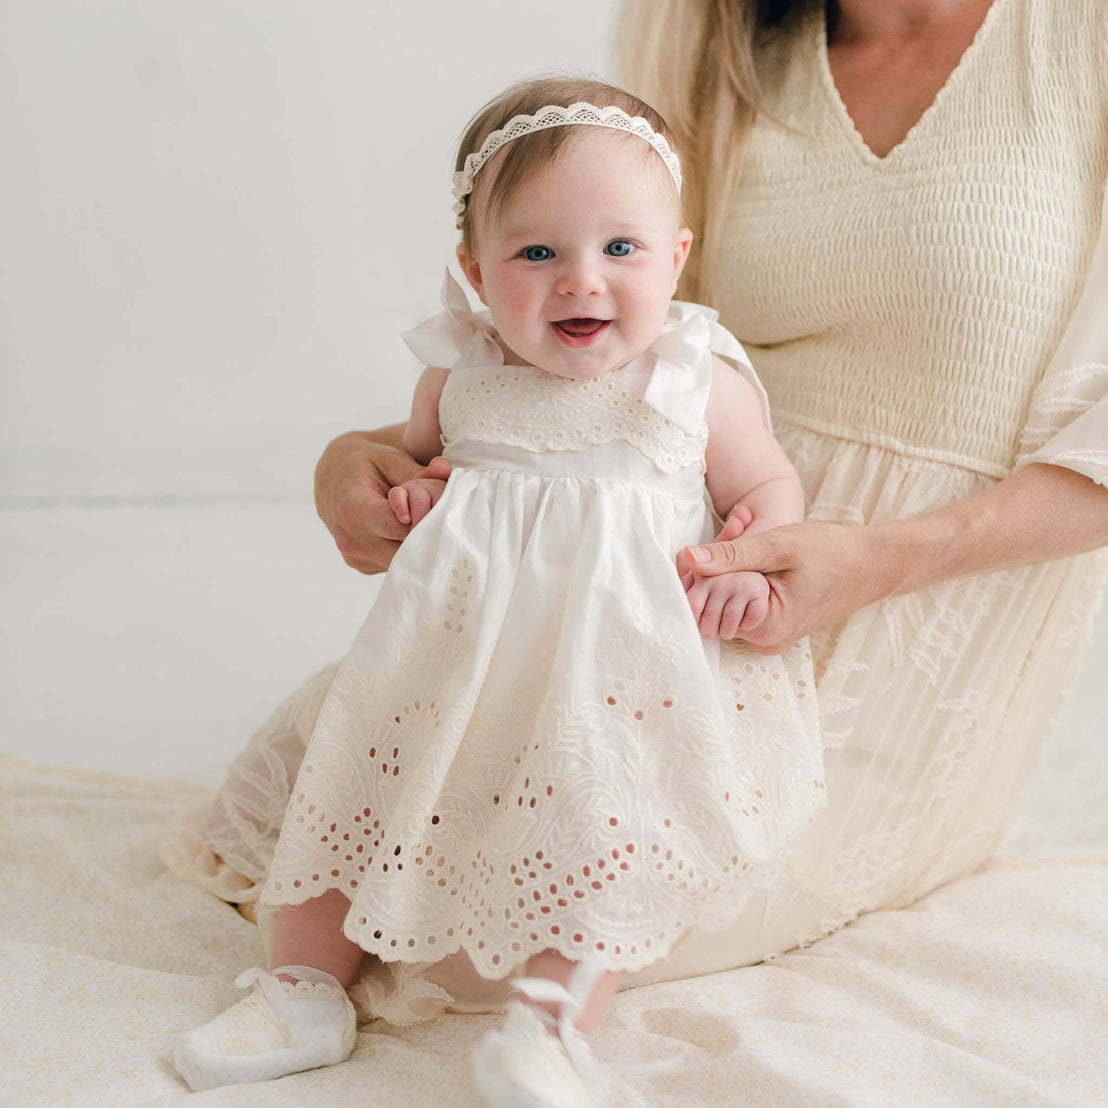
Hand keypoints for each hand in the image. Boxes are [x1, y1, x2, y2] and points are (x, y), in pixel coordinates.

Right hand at [314, 432, 451, 572]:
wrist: (333, 480)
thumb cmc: (365, 466)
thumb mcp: (390, 459)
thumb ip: (418, 470)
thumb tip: (445, 469)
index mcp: (353, 510)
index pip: (400, 528)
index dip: (424, 520)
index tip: (435, 506)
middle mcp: (350, 539)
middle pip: (405, 551)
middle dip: (426, 534)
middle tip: (436, 515)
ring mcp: (355, 557)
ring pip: (403, 562)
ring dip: (417, 545)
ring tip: (418, 521)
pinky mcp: (363, 566)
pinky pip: (395, 564)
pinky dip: (406, 550)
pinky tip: (405, 531)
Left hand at [675, 520, 897, 654]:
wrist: (872, 564)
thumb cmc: (831, 552)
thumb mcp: (778, 545)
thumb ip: (731, 555)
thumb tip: (686, 559)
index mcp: (764, 628)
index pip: (706, 604)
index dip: (705, 569)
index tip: (728, 535)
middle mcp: (763, 641)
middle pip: (712, 603)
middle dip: (715, 563)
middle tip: (740, 525)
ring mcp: (767, 636)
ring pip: (725, 600)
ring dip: (727, 566)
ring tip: (749, 530)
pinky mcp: (770, 626)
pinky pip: (740, 602)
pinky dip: (741, 575)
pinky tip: (757, 550)